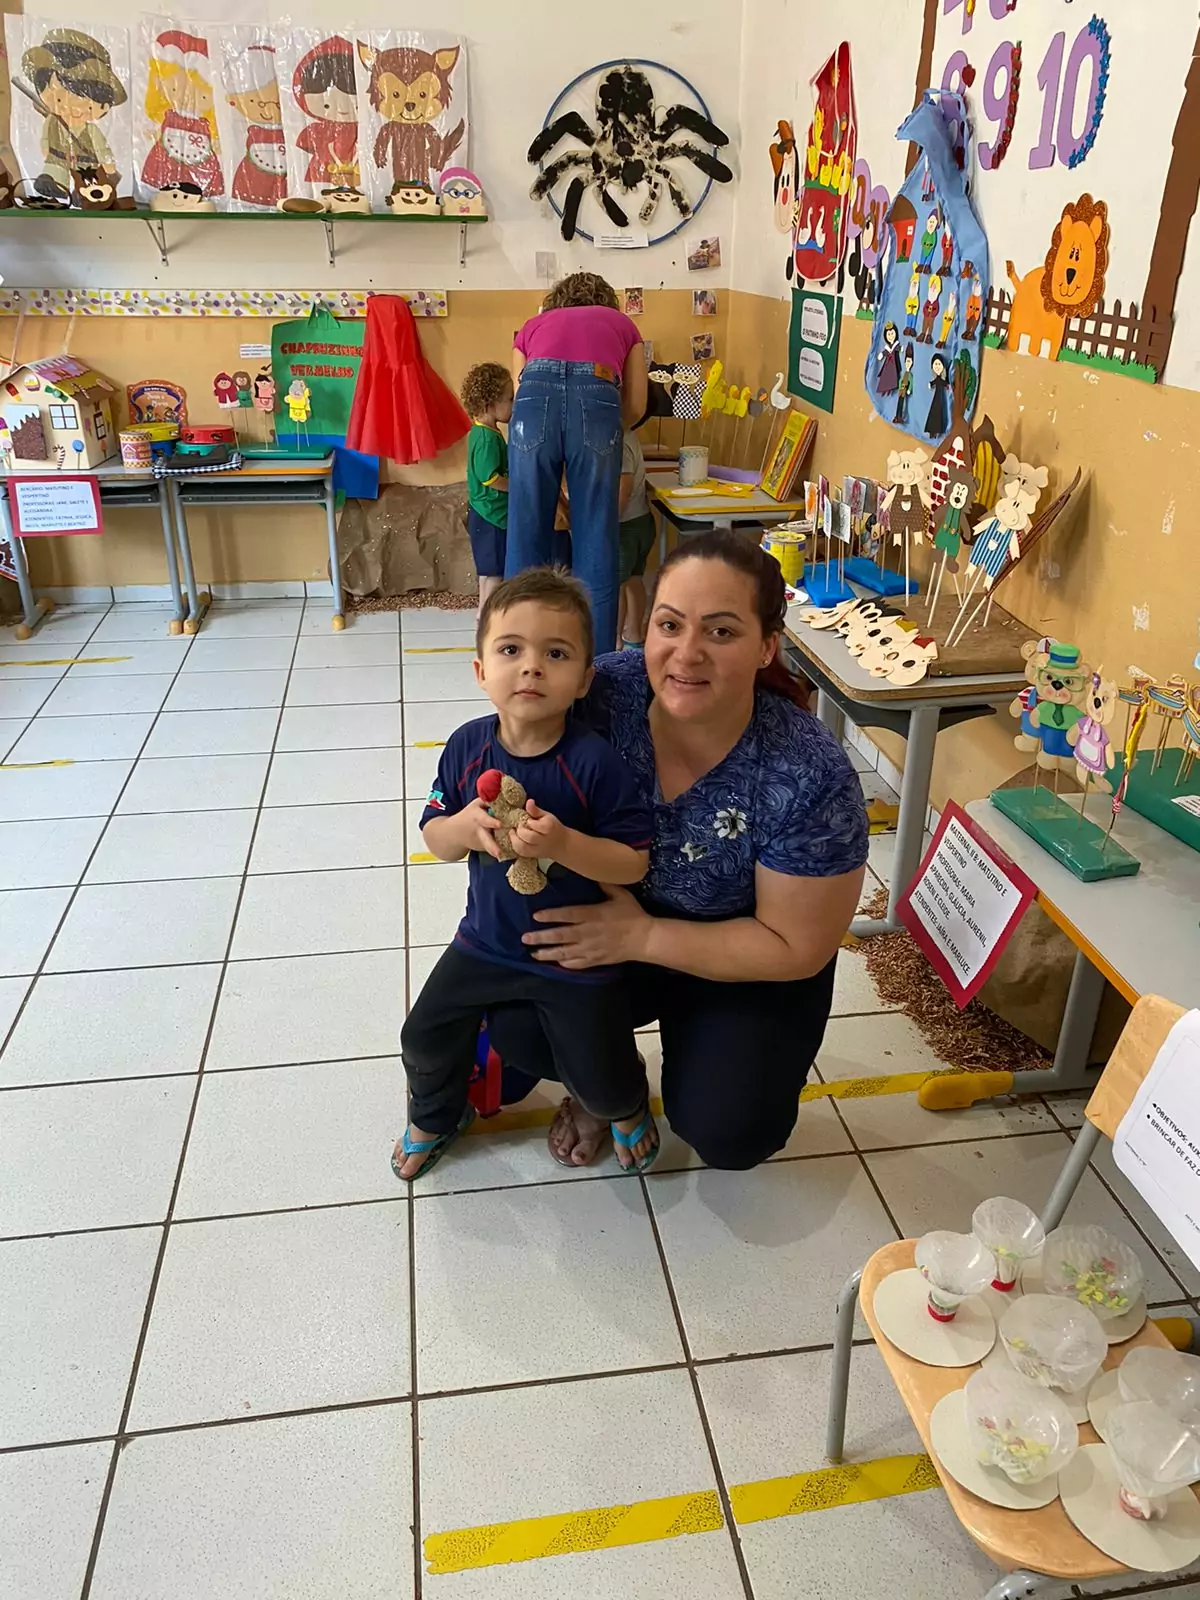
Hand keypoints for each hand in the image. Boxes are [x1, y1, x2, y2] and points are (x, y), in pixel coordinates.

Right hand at [457, 797, 502, 858]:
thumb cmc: (470, 815)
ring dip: (494, 852)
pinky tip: (506, 852)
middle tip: (498, 852)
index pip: (484, 819)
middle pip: (485, 839)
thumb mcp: (476, 804)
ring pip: (488, 847)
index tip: (500, 824)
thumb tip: (506, 794)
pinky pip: (493, 849)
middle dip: (491, 845)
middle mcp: (479, 831)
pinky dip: (499, 850)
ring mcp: (481, 842)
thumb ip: (489, 801)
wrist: (454, 833)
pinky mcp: (484, 849)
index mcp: (477, 817)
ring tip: (500, 855)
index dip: (491, 822)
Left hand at [510, 797, 566, 860]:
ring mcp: (538, 850)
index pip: (535, 825)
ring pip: (523, 847)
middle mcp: (543, 840)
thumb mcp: (546, 816)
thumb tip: (529, 801)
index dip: (528, 821)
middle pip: (529, 837)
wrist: (561, 844)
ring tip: (513, 832)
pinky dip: (515, 845)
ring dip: (514, 839)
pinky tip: (515, 839)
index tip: (527, 819)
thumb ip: (536, 810)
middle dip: (520, 830)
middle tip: (518, 826)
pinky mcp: (532, 855)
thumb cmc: (552, 827)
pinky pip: (521, 852)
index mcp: (549, 828)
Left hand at [522, 885, 649, 968]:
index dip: (550, 916)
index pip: (567, 915)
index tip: (536, 916)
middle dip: (540, 937)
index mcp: (592, 914)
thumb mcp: (620, 894)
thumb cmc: (632, 914)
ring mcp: (590, 948)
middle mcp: (587, 933)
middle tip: (525, 938)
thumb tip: (592, 872)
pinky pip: (577, 964)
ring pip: (564, 953)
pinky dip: (565, 963)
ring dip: (547, 953)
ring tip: (533, 954)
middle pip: (560, 936)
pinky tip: (556, 963)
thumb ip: (605, 884)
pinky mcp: (596, 960)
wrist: (644, 938)